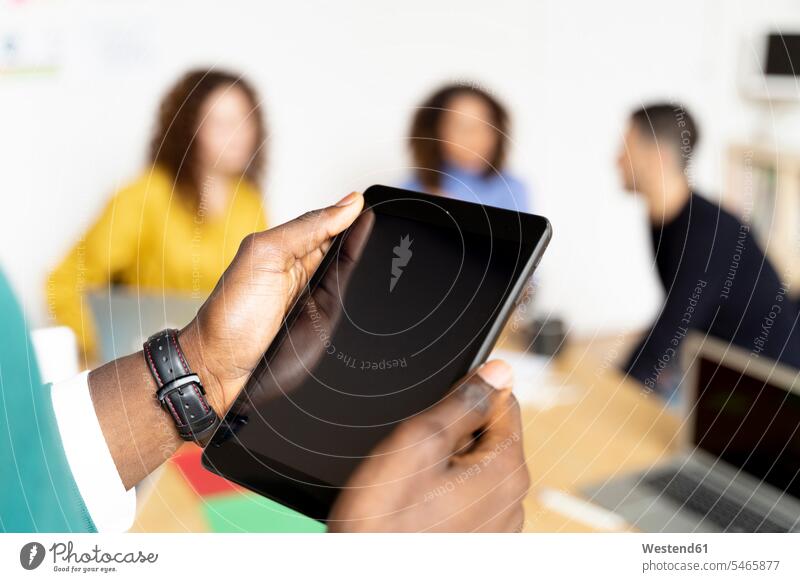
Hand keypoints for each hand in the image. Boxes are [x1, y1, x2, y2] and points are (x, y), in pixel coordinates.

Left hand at [179, 191, 363, 415]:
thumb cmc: (230, 314)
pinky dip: (366, 277)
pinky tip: (378, 260)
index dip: (344, 211)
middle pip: (341, 242)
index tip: (366, 198)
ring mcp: (316, 296)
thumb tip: (349, 204)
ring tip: (389, 229)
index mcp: (282, 247)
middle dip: (362, 228)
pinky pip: (352, 293)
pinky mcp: (329, 321)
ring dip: (369, 251)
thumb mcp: (265, 255)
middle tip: (385, 209)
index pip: (323, 222)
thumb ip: (307, 228)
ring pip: (351, 267)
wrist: (222, 368)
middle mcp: (301, 269)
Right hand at [327, 360, 529, 531]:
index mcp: (505, 470)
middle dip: (455, 434)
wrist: (368, 575)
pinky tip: (420, 508)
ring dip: (450, 465)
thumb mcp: (416, 443)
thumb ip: (462, 403)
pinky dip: (448, 493)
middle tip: (418, 457)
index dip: (465, 396)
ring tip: (416, 486)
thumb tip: (498, 371)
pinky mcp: (480, 542)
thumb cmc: (384, 523)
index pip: (503, 401)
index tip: (436, 413)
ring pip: (477, 467)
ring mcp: (498, 527)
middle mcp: (513, 501)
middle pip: (490, 435)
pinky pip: (471, 498)